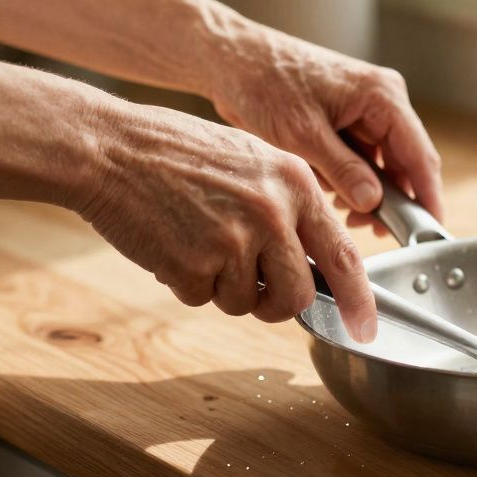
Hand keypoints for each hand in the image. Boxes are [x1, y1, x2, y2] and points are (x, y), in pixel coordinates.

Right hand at [72, 102, 376, 339]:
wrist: (110, 148)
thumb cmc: (177, 153)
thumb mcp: (253, 162)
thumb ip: (288, 207)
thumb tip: (314, 263)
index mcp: (296, 184)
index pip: (344, 255)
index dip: (358, 300)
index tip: (366, 328)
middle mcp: (274, 213)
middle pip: (297, 296)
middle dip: (276, 304)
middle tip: (251, 288)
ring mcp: (235, 241)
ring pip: (246, 302)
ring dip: (222, 288)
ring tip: (197, 241)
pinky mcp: (194, 264)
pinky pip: (202, 298)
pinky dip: (187, 282)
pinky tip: (171, 242)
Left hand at [205, 25, 442, 233]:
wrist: (231, 57)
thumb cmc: (264, 82)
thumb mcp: (303, 135)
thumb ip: (343, 170)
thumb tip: (374, 203)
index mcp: (382, 95)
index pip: (419, 154)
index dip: (427, 196)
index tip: (428, 231)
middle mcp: (382, 98)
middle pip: (405, 160)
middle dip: (393, 199)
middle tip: (374, 231)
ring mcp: (366, 107)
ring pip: (384, 162)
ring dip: (370, 191)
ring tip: (348, 216)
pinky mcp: (348, 116)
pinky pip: (363, 156)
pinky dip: (354, 178)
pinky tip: (335, 195)